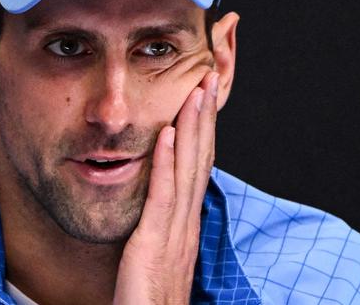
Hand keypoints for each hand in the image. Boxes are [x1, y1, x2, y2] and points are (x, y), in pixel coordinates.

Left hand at [113, 71, 218, 304]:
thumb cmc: (151, 297)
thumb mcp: (161, 253)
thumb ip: (162, 224)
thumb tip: (162, 197)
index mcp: (187, 222)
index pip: (200, 165)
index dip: (204, 129)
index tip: (204, 96)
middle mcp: (187, 221)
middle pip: (200, 158)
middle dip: (204, 116)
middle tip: (209, 76)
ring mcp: (174, 231)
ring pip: (187, 169)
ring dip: (191, 127)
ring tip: (195, 91)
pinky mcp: (153, 243)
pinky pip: (162, 196)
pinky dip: (165, 162)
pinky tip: (166, 134)